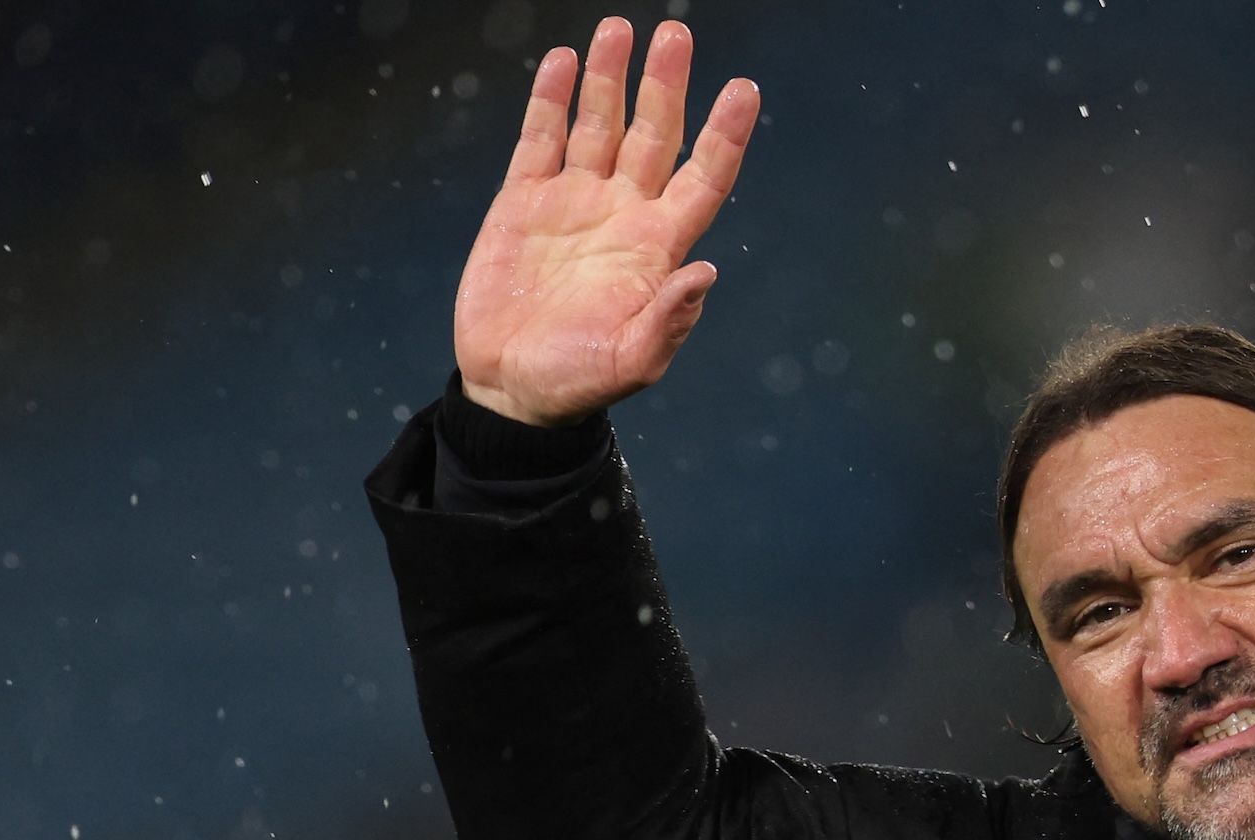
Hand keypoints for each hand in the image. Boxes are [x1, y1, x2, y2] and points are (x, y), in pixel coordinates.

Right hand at [452, 16, 759, 426]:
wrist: (510, 388)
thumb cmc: (576, 382)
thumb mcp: (630, 362)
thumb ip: (668, 321)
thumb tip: (704, 274)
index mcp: (656, 247)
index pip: (702, 177)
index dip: (724, 134)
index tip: (744, 90)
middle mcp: (622, 213)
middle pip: (653, 134)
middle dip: (665, 84)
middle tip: (675, 33)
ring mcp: (573, 201)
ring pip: (599, 124)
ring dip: (609, 78)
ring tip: (617, 29)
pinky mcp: (523, 202)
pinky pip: (541, 139)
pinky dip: (550, 100)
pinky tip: (561, 61)